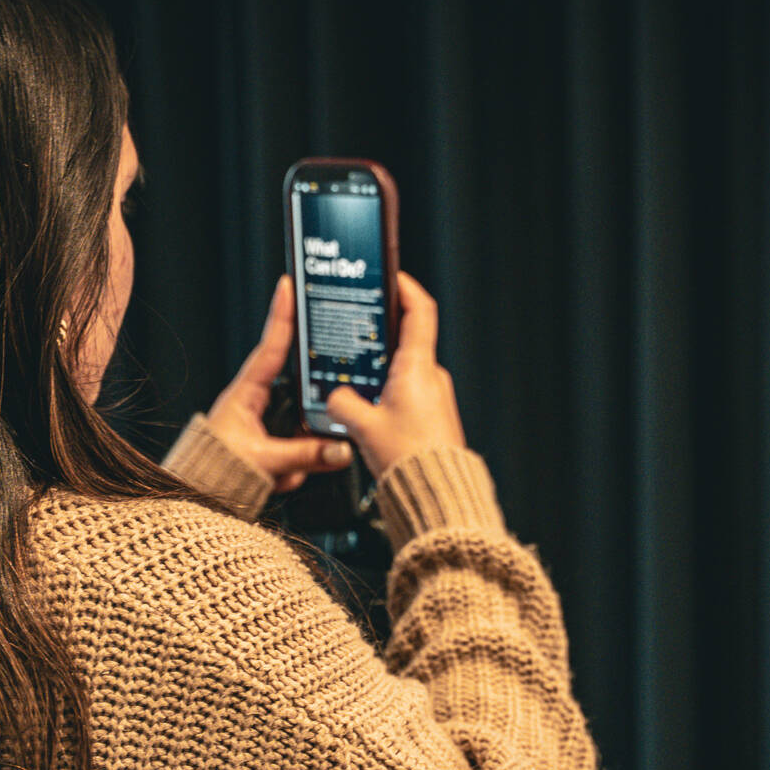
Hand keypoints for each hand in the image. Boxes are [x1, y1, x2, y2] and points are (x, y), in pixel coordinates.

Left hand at [206, 275, 353, 492]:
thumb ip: (305, 455)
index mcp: (246, 394)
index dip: (282, 315)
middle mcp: (257, 404)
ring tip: (284, 472)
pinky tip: (281, 480)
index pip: (272, 347)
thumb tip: (340, 450)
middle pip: (301, 394)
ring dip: (299, 456)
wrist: (199, 498)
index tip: (290, 285)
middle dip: (309, 421)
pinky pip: (300, 453)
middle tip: (308, 433)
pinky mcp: (273, 447)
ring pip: (304, 429)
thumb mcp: (265, 462)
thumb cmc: (215, 471)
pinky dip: (294, 471)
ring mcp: (266, 425)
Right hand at [325, 272, 466, 479]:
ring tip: (356, 380)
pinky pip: (408, 393)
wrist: (436, 494)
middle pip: (407, 340)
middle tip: (357, 331)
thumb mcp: (362, 427)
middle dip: (380, 335)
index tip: (390, 276)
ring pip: (405, 370)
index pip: (419, 310)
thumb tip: (333, 396)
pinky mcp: (433, 416)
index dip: (405, 288)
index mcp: (417, 367)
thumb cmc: (409, 459)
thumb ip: (341, 404)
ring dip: (381, 371)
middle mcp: (431, 377)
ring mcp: (435, 396)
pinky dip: (388, 393)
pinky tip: (369, 409)